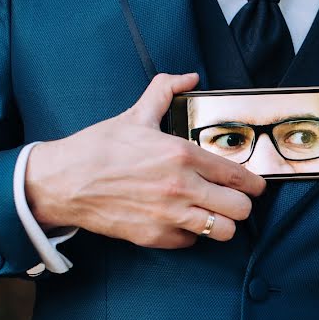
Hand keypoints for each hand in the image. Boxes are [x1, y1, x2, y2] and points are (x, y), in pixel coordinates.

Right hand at [24, 73, 265, 247]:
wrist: (63, 181)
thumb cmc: (98, 148)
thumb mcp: (136, 115)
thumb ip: (165, 91)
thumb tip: (188, 77)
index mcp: (182, 155)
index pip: (239, 176)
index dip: (254, 184)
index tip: (255, 186)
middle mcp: (182, 188)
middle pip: (240, 209)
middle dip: (241, 205)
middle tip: (233, 200)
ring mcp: (169, 215)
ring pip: (222, 231)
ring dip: (222, 223)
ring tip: (213, 214)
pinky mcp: (155, 237)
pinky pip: (191, 242)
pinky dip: (190, 234)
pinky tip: (182, 220)